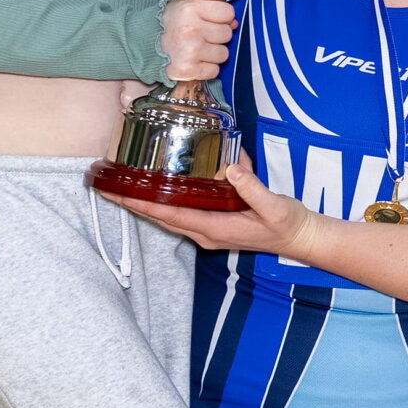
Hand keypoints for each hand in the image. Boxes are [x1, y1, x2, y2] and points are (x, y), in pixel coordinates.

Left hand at [103, 153, 314, 257]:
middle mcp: (206, 233)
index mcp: (215, 228)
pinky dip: (162, 205)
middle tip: (106, 187)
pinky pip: (179, 216)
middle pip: (160, 218)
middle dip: (132, 203)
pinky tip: (157, 193)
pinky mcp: (214, 226)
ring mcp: (208, 232)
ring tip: (122, 189)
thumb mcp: (276, 206)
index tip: (117, 193)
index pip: (169, 215)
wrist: (301, 239)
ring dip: (144, 205)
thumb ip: (253, 188)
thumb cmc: (288, 224)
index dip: (141, 203)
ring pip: (167, 218)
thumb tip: (229, 168)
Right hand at [161, 0, 235, 84]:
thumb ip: (209, 5)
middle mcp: (191, 30)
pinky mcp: (187, 71)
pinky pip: (214, 71)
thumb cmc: (166, 23)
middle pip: (227, 34)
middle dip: (217, 36)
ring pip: (223, 54)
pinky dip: (206, 69)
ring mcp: (190, 52)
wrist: (140, 45)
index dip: (222, 17)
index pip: (227, 13)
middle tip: (201, 36)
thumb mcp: (183, 4)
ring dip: (213, 54)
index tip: (211, 20)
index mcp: (190, 9)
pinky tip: (194, 62)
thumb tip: (234, 22)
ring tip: (196, 49)